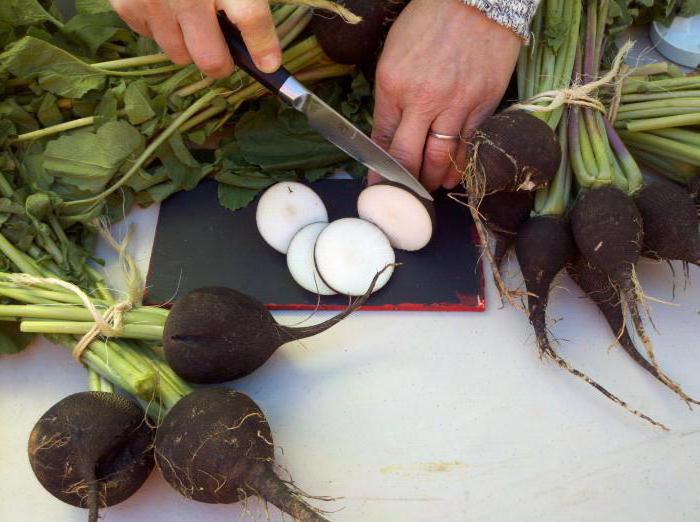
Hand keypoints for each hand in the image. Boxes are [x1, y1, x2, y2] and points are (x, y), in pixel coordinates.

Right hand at [109, 0, 281, 77]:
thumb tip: (256, 37)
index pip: (251, 19)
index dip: (263, 47)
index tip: (268, 64)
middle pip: (211, 58)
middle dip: (222, 63)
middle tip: (227, 54)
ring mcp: (155, 1)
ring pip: (179, 54)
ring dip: (189, 46)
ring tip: (193, 22)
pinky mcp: (127, 3)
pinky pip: (150, 37)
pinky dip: (161, 29)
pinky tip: (166, 6)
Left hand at [370, 0, 521, 190]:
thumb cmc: (432, 17)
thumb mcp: (395, 50)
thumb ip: (391, 92)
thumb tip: (390, 128)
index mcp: (393, 84)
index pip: (381, 138)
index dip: (378, 168)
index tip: (377, 184)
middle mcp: (422, 100)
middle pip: (407, 156)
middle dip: (402, 182)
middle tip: (401, 195)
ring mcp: (455, 104)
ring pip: (439, 158)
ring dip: (430, 179)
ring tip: (426, 189)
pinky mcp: (483, 105)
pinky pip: (468, 146)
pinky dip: (459, 166)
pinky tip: (453, 178)